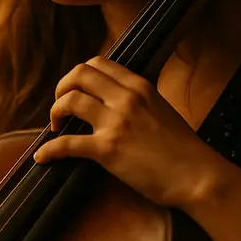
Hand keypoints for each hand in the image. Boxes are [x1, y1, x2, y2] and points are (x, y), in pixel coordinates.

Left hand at [33, 56, 210, 207]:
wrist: (198, 176)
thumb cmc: (183, 149)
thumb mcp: (161, 109)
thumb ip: (138, 100)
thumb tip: (111, 101)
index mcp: (139, 86)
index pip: (98, 63)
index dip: (79, 75)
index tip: (76, 91)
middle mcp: (126, 98)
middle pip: (79, 74)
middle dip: (62, 88)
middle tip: (61, 106)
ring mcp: (116, 122)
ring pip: (70, 101)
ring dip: (55, 112)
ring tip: (56, 127)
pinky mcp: (108, 149)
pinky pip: (67, 144)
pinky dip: (49, 150)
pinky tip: (42, 157)